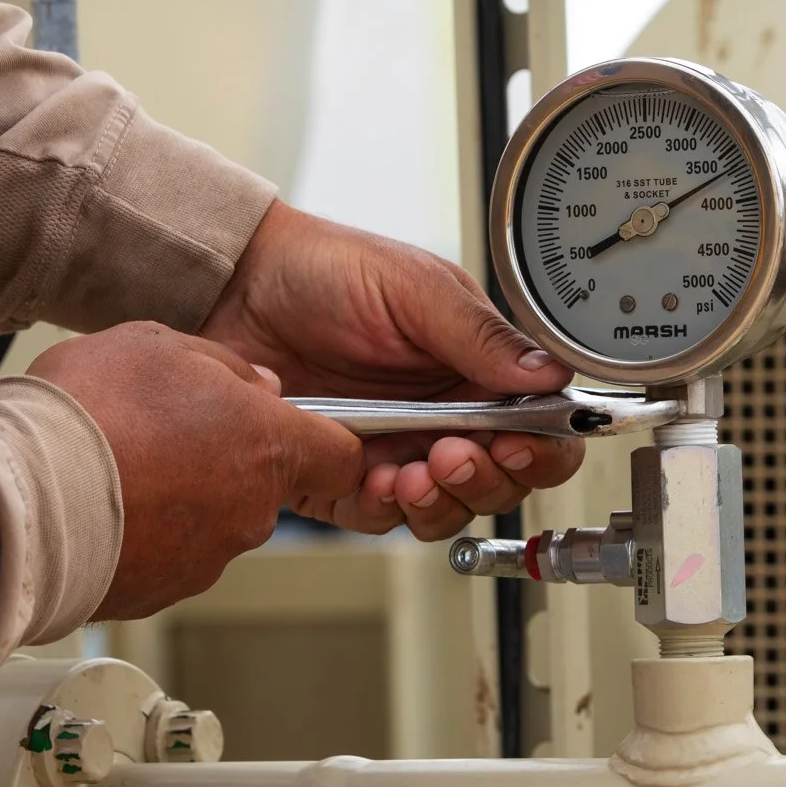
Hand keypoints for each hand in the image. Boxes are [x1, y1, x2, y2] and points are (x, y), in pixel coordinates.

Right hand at [26, 321, 362, 619]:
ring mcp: (205, 559)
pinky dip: (141, 533)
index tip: (299, 429)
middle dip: (224, 458)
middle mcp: (248, 511)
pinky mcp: (158, 593)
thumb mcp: (158, 345)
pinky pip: (164, 556)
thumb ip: (224, 364)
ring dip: (178, 495)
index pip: (342, 458)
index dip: (324, 440)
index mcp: (266, 445)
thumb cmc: (88, 415)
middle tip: (165, 429)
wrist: (19, 501)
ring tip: (117, 462)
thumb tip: (254, 385)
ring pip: (211, 519)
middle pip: (262, 483)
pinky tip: (97, 502)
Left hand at [200, 202, 581, 540]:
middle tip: (455, 454)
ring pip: (445, 509)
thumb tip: (549, 374)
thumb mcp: (414, 288)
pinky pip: (377, 516)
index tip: (520, 443)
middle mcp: (443, 415)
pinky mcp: (340, 474)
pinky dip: (383, 509)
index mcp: (475, 369)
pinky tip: (375, 480)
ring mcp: (395, 448)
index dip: (543, 448)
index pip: (539, 427)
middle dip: (488, 479)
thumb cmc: (325, 270)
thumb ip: (481, 337)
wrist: (237, 284)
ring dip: (439, 501)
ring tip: (412, 472)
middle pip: (501, 481)